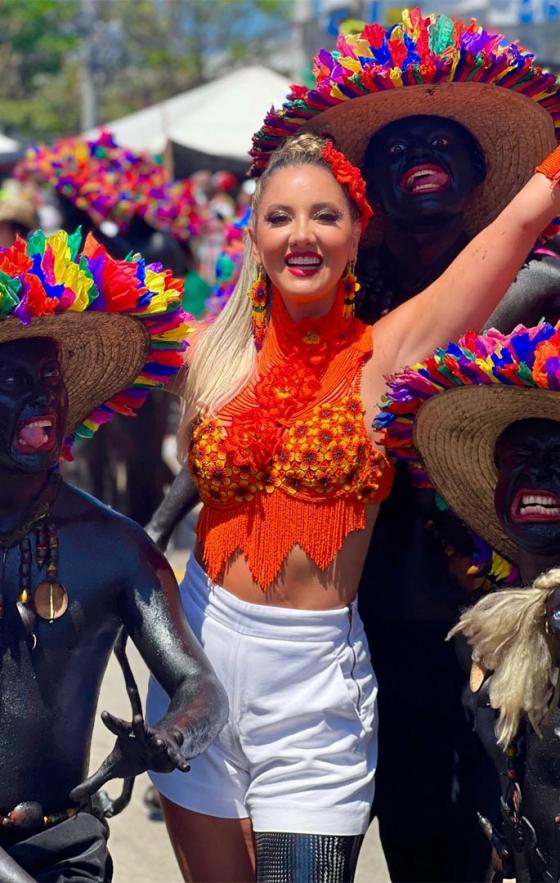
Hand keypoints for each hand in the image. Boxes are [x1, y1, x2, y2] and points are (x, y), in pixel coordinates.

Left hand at [69, 711, 188, 802]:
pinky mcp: (169, 753)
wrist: (157, 751)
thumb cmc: (131, 757)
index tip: (103, 714)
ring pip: (157, 741)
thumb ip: (93, 781)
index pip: (117, 726)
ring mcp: (157, 743)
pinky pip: (174, 757)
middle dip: (137, 723)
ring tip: (157, 744)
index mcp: (127, 736)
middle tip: (136, 717)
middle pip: (138, 728)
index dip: (111, 721)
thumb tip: (71, 796)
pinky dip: (179, 762)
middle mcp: (142, 736)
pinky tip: (184, 768)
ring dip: (157, 742)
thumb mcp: (112, 769)